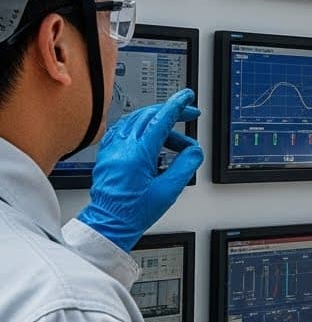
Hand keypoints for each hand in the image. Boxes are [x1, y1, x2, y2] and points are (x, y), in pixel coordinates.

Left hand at [77, 88, 202, 250]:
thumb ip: (185, 166)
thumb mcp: (169, 191)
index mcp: (138, 154)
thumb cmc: (134, 212)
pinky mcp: (107, 154)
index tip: (187, 97)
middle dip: (171, 111)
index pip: (160, 120)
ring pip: (135, 120)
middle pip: (149, 116)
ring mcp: (112, 150)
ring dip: (157, 120)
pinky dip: (140, 126)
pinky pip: (122, 129)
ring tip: (173, 135)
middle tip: (189, 114)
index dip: (176, 106)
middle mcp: (122, 148)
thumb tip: (194, 150)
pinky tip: (149, 134)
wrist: (109, 223)